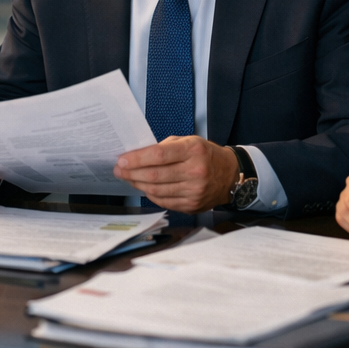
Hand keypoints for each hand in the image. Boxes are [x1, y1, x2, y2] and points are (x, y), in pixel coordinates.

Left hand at [113, 136, 238, 212]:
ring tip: (128, 178)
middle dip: (132, 173)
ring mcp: (194, 191)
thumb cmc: (206, 154)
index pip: (159, 155)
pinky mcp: (192, 206)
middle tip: (119, 170)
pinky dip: (151, 194)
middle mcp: (195, 172)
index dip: (137, 159)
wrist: (230, 175)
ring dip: (138, 184)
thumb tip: (138, 155)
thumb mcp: (189, 141)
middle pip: (155, 175)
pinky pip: (164, 201)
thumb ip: (165, 147)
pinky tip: (144, 187)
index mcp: (193, 151)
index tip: (122, 159)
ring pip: (157, 190)